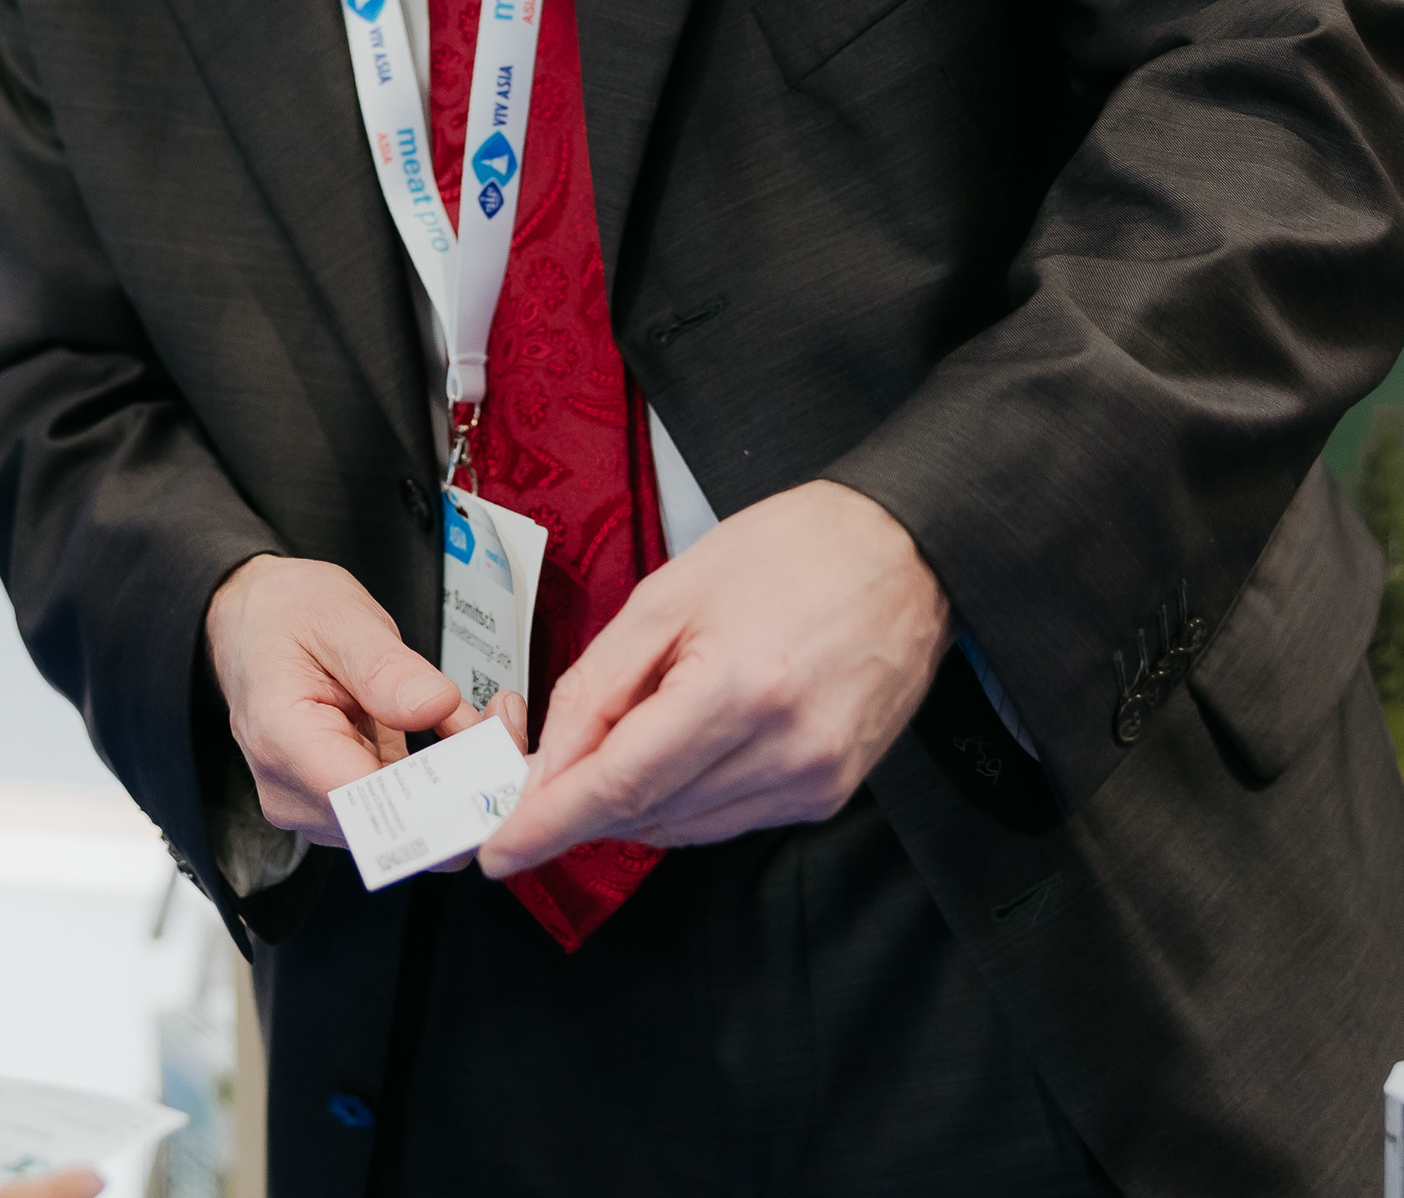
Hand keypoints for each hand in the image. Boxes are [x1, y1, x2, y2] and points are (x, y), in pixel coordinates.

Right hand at [204, 553, 491, 843]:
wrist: (251, 621)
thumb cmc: (284, 615)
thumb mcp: (339, 618)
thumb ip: (385, 668)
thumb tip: (434, 708)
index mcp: (285, 742)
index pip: (371, 806)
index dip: (443, 797)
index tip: (495, 755)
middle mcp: (294, 792)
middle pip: (399, 824)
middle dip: (466, 783)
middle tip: (506, 720)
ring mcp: (316, 805)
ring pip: (412, 824)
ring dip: (462, 779)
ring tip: (491, 717)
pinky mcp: (340, 804)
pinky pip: (407, 809)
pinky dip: (446, 777)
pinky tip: (465, 731)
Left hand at [479, 479, 946, 877]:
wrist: (903, 555)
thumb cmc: (791, 554)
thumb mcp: (668, 596)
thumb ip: (598, 686)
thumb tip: (547, 763)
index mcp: (739, 689)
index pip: (620, 784)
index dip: (549, 824)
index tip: (500, 849)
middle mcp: (784, 750)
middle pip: (647, 812)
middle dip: (581, 805)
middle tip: (539, 776)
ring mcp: (814, 780)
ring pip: (684, 826)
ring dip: (633, 802)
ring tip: (621, 740)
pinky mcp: (829, 794)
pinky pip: (728, 820)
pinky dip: (684, 798)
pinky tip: (680, 748)